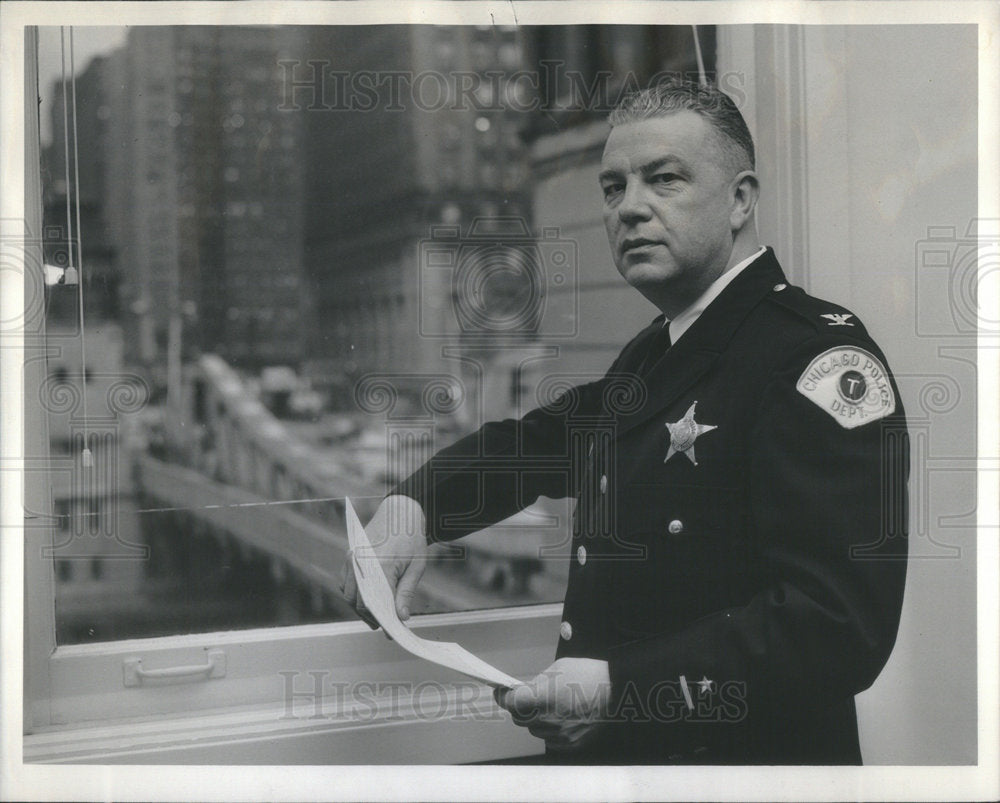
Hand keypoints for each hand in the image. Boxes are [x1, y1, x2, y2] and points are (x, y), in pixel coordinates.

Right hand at [340, 495, 426, 627]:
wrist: (400, 512)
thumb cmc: (411, 538)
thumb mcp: (416, 566)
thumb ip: (406, 592)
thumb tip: (401, 617)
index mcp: (379, 564)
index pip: (374, 603)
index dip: (382, 620)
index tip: (390, 632)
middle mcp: (359, 561)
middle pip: (358, 601)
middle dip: (369, 617)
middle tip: (382, 628)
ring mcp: (351, 558)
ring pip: (349, 593)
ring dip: (359, 607)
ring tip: (375, 618)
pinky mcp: (349, 556)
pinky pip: (345, 582)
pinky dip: (353, 594)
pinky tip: (366, 601)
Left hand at [495, 658, 611, 752]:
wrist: (617, 688)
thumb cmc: (588, 674)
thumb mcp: (556, 669)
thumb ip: (536, 684)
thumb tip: (523, 692)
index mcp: (542, 698)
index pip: (511, 703)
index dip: (503, 697)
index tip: (502, 692)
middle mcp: (549, 719)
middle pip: (519, 718)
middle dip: (519, 707)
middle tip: (526, 697)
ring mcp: (560, 734)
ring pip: (534, 730)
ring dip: (534, 719)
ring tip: (549, 705)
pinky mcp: (571, 743)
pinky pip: (550, 739)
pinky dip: (550, 729)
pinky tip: (561, 716)